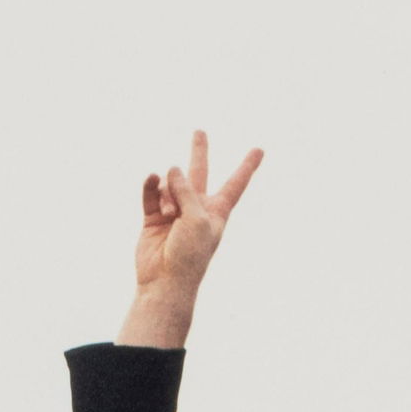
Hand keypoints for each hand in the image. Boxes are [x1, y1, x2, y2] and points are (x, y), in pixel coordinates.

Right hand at [131, 130, 263, 300]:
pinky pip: (151, 192)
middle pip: (199, 173)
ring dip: (168, 191)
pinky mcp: (153, 217)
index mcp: (218, 211)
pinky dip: (151, 186)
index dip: (248, 166)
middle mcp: (197, 208)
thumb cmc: (190, 254)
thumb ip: (186, 190)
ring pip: (170, 184)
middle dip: (199, 152)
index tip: (260, 149)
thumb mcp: (197, 218)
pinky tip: (151, 178)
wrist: (165, 280)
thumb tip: (170, 169)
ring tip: (169, 212)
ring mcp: (174, 211)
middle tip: (200, 131)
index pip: (236, 183)